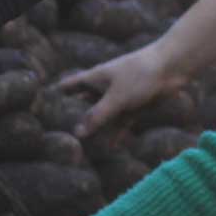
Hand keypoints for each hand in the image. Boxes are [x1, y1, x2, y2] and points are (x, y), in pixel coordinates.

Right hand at [57, 39, 188, 138]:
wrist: (172, 67)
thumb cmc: (140, 75)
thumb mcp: (116, 98)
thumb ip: (97, 116)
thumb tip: (78, 134)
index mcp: (94, 78)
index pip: (70, 85)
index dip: (57, 94)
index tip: (43, 104)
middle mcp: (105, 87)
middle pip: (86, 103)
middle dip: (77, 117)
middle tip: (62, 136)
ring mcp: (120, 96)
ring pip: (104, 115)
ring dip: (98, 129)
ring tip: (85, 148)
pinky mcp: (135, 105)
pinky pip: (122, 121)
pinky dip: (117, 132)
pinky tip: (112, 147)